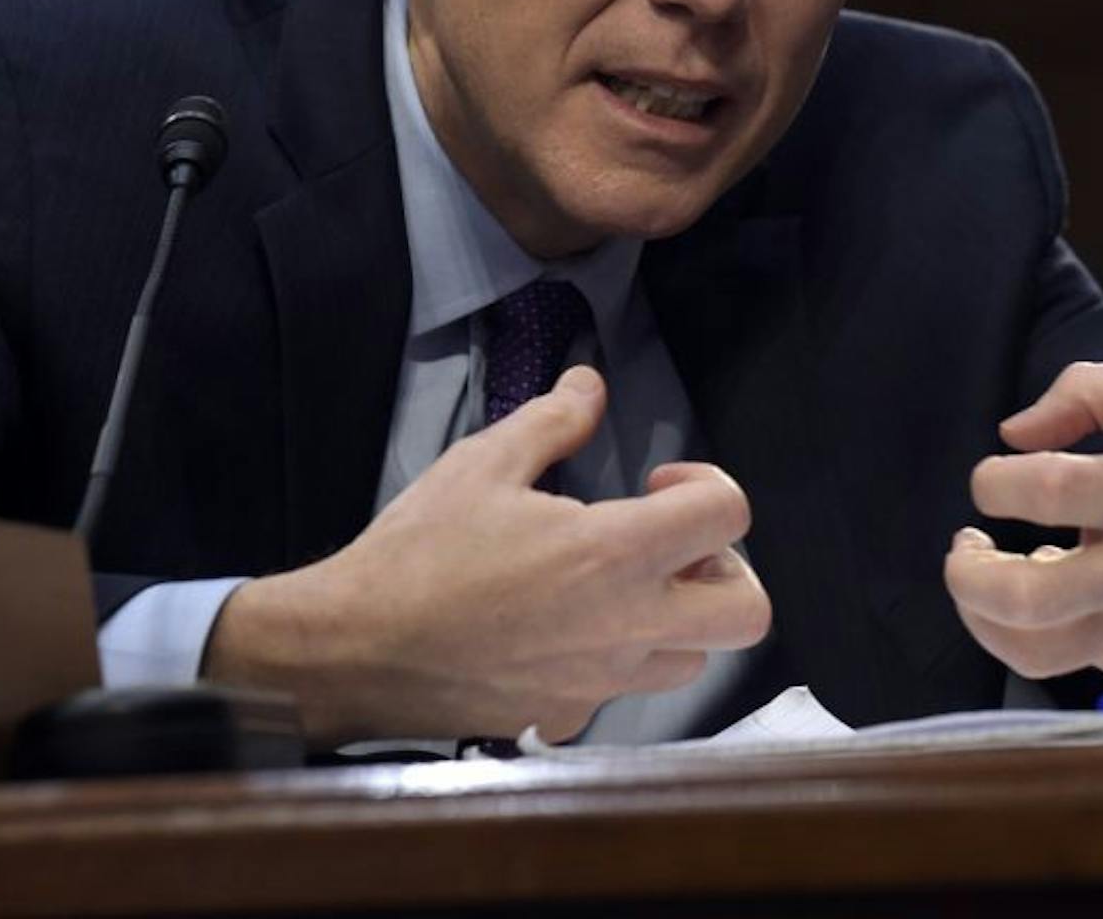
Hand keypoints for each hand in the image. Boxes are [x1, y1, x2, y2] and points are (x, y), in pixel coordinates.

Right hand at [203, 365, 770, 743]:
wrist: (355, 651)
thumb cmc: (419, 551)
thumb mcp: (482, 463)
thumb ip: (552, 420)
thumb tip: (591, 383)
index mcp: (615, 553)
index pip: (730, 515)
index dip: (707, 486)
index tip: (654, 485)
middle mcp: (627, 626)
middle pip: (747, 611)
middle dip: (723, 569)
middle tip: (664, 545)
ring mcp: (603, 683)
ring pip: (695, 659)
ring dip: (676, 618)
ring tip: (615, 587)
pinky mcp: (569, 718)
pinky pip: (623, 692)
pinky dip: (612, 660)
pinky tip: (558, 630)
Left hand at [944, 360, 1102, 685]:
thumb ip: (1090, 392)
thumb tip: (1014, 433)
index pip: (1036, 490)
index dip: (991, 482)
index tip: (995, 478)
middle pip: (1019, 597)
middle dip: (964, 574)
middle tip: (964, 545)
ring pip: (1034, 652)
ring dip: (987, 616)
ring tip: (989, 576)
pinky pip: (1080, 657)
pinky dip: (1053, 626)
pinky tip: (1064, 588)